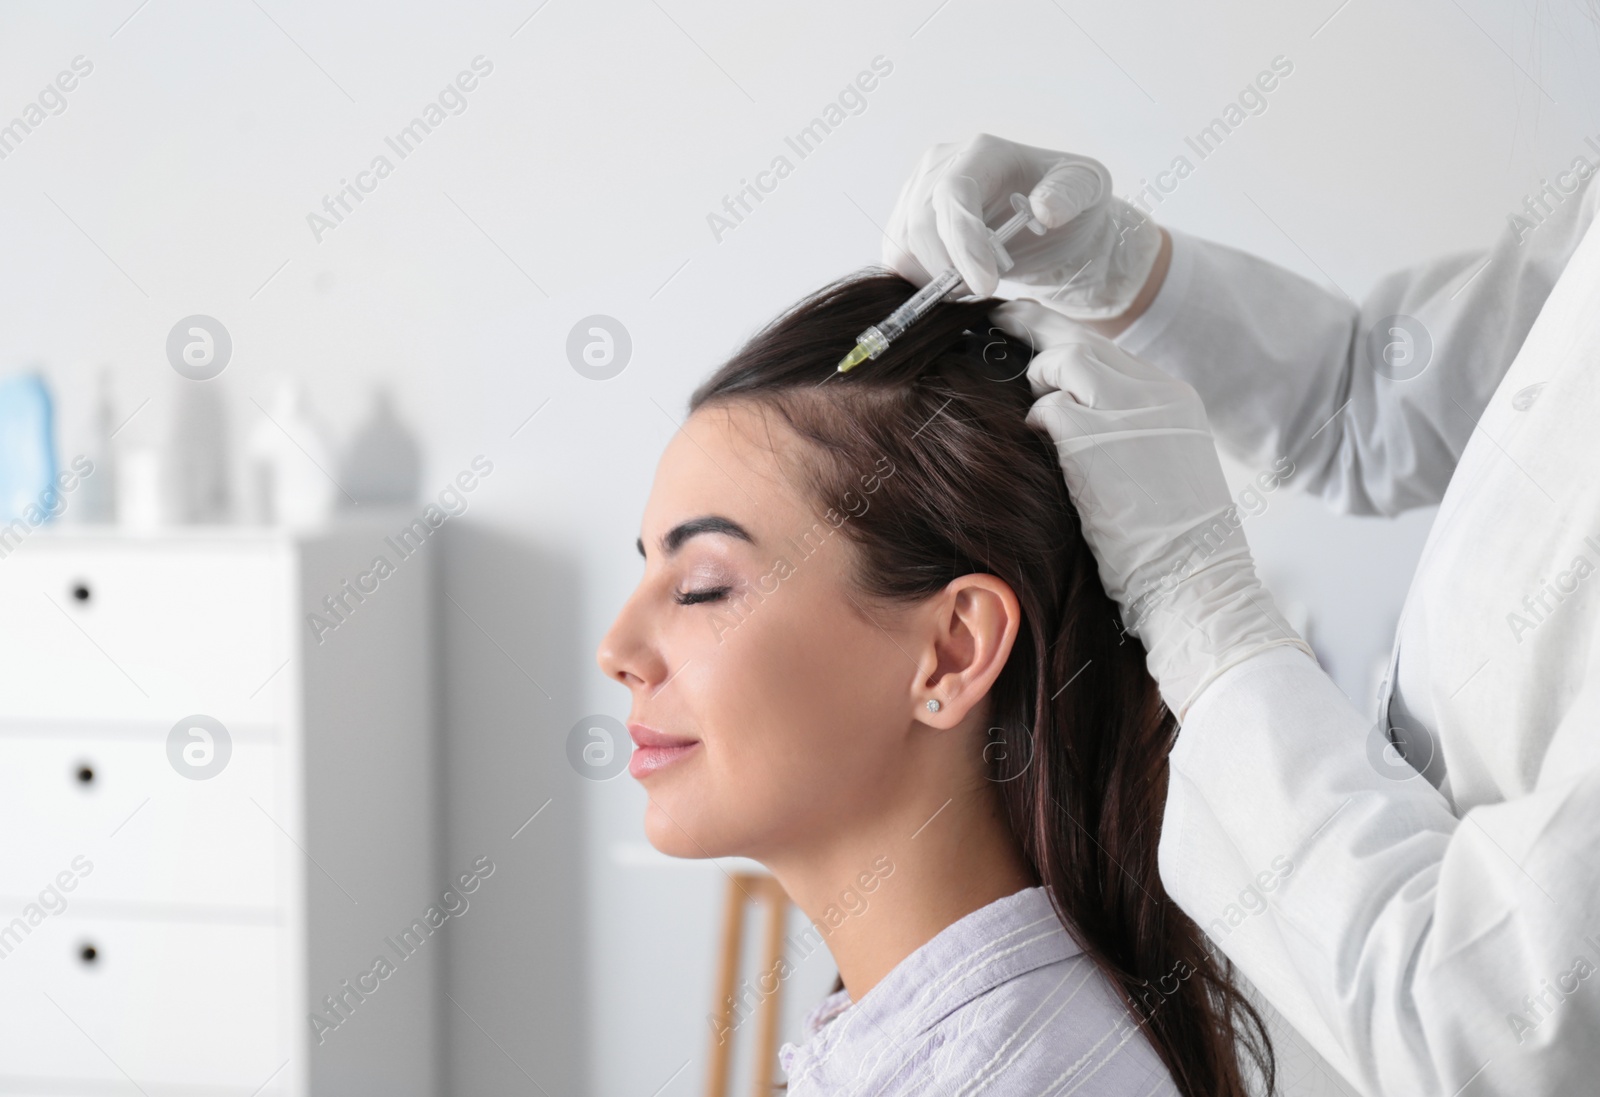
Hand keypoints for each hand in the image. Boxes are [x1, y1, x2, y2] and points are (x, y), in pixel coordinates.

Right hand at [883, 133, 1162, 319]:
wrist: (1048, 217)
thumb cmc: (1068, 201)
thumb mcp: (1087, 191)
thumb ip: (1069, 195)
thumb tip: (1044, 210)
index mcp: (983, 152)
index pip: (954, 194)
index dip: (963, 244)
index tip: (985, 287)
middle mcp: (941, 165)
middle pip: (919, 225)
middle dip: (948, 270)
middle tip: (983, 291)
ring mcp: (917, 190)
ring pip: (902, 246)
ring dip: (934, 279)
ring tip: (974, 282)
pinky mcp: (906, 219)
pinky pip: (897, 259)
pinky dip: (920, 281)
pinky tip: (954, 281)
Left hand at [988, 297, 1311, 717]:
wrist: (1194, 580)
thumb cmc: (1175, 545)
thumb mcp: (1168, 467)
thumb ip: (1132, 432)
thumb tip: (1077, 417)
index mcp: (1177, 401)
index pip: (1113, 355)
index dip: (1071, 347)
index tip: (1041, 340)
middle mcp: (1156, 393)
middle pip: (1085, 342)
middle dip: (1038, 328)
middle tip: (1002, 318)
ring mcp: (1126, 409)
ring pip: (1065, 358)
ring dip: (1038, 378)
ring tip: (1028, 407)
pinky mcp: (1093, 437)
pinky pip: (1048, 408)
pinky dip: (1034, 421)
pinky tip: (1034, 444)